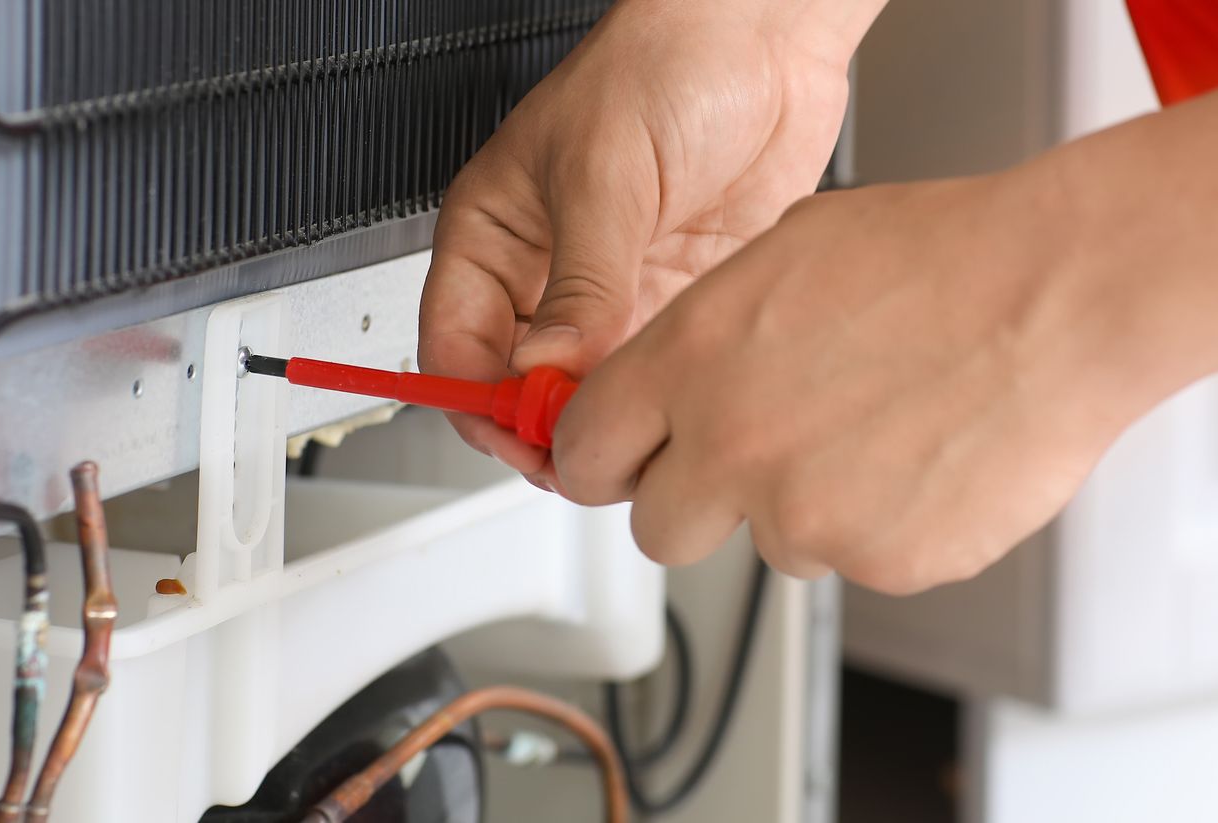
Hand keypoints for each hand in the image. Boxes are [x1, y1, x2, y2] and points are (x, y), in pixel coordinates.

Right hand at [417, 0, 879, 485]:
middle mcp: (548, 271)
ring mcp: (615, 290)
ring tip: (638, 432)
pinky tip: (681, 398)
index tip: (525, 436)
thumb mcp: (604, 174)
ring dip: (611, 421)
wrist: (762, 36)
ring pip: (591, 391)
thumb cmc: (661, 62)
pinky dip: (665, 396)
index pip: (456, 350)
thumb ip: (581, 282)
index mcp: (494, 235)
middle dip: (546, 428)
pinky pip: (658, 371)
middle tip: (587, 453)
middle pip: (521, 387)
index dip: (481, 405)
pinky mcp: (677, 298)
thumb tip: (550, 369)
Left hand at [548, 173, 1186, 593]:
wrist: (1059, 298)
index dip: (604, 459)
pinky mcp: (880, 564)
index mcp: (691, 360)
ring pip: (772, 544)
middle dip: (695, 502)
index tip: (620, 463)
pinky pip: (858, 561)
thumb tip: (673, 378)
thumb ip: (706, 334)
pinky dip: (885, 525)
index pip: (586, 450)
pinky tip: (926, 456)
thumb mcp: (785, 253)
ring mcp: (805, 517)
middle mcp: (732, 447)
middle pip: (659, 529)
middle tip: (753, 461)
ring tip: (881, 428)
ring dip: (806, 506)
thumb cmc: (944, 258)